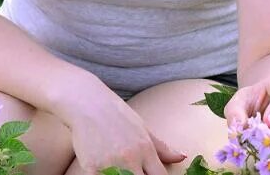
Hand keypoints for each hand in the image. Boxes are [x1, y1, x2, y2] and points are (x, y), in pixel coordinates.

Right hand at [57, 80, 187, 174]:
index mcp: (145, 149)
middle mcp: (130, 158)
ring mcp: (110, 164)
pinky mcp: (91, 168)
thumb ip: (162, 147)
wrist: (87, 102)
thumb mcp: (142, 127)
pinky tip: (106, 172)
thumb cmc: (116, 114)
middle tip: (136, 173)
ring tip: (122, 171)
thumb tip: (182, 157)